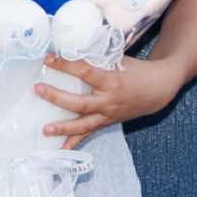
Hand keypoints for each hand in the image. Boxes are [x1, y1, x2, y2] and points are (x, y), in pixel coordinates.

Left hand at [35, 54, 181, 149]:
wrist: (157, 90)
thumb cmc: (137, 70)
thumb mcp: (120, 59)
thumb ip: (98, 58)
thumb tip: (72, 48)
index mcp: (111, 80)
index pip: (84, 71)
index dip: (65, 65)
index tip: (48, 59)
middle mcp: (108, 101)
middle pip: (79, 103)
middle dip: (57, 97)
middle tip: (38, 90)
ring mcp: (108, 115)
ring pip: (83, 124)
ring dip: (63, 127)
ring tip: (45, 129)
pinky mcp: (107, 123)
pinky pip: (89, 134)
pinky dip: (74, 142)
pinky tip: (60, 149)